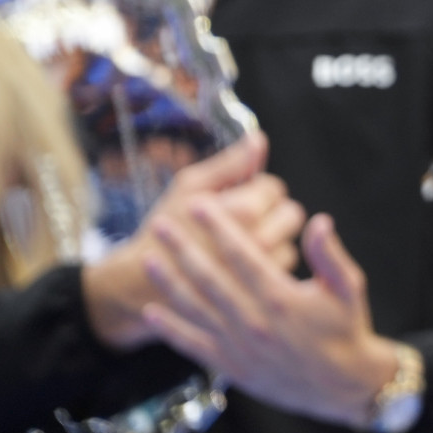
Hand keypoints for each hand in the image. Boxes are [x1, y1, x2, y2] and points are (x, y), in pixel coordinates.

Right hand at [83, 132, 304, 350]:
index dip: (256, 189)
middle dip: (271, 211)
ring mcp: (260, 272)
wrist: (142, 283)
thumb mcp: (190, 186)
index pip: (274, 188)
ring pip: (289, 241)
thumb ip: (231, 163)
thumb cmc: (166, 229)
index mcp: (244, 211)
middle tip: (245, 218)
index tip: (236, 197)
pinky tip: (243, 261)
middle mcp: (259, 241)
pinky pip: (280, 268)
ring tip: (241, 240)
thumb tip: (259, 139)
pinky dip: (268, 262)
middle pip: (290, 214)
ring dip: (273, 237)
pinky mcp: (258, 294)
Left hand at [142, 207, 401, 429]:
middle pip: (208, 277)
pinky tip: (151, 313)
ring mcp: (238, 345)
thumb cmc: (345, 328)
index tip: (199, 205)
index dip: (218, 227)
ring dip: (168, 282)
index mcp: (279, 296)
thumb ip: (329, 254)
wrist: (341, 383)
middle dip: (182, 247)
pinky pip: (194, 345)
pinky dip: (170, 330)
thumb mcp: (348, 287)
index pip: (241, 253)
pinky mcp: (232, 365)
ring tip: (147, 259)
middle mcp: (253, 320)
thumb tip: (319, 221)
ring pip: (195, 308)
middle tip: (160, 223)